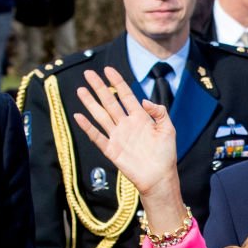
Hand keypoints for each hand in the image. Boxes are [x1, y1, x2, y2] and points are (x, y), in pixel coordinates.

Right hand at [74, 67, 186, 231]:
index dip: (117, 82)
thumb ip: (159, 112)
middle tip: (88, 74)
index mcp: (140, 117)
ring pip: (101, 115)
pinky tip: (79, 116)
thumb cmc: (166, 154)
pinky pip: (97, 136)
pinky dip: (88, 127)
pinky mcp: (111, 150)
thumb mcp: (168, 129)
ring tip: (81, 90)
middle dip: (99, 87)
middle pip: (109, 102)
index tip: (108, 69)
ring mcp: (117, 136)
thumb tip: (144, 100)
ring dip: (90, 103)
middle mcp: (126, 124)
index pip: (126, 95)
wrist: (159, 177)